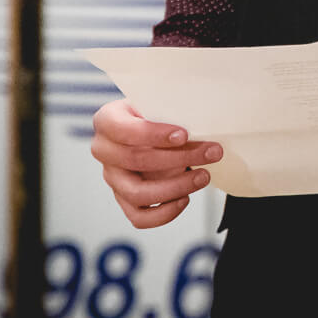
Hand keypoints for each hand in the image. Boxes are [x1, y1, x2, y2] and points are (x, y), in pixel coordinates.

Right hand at [90, 99, 221, 228]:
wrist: (155, 126)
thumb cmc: (160, 111)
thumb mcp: (162, 101)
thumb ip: (172, 108)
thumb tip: (203, 122)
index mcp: (107, 120)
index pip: (123, 129)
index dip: (153, 134)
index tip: (184, 134)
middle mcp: (104, 150)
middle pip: (135, 160)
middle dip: (179, 158)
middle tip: (213, 152)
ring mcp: (112, 177)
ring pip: (136, 193)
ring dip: (175, 187)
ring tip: (204, 176)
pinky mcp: (124, 198)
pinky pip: (139, 216)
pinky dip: (163, 213)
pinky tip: (185, 198)